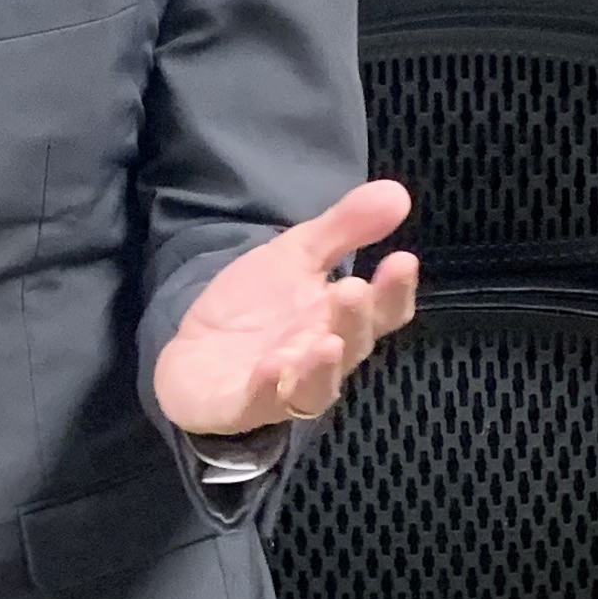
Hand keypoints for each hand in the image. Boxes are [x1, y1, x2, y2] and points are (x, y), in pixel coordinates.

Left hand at [153, 179, 419, 437]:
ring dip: (323, 367)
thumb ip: (343, 227)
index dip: (395, 290)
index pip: (383, 312)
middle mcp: (321, 357)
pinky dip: (267, 389)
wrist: (194, 352)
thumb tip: (397, 192)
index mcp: (340, 320)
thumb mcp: (295, 254)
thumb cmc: (257, 308)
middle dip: (355, 319)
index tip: (403, 259)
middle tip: (354, 289)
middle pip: (353, 345)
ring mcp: (284, 388)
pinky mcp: (241, 405)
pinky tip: (271, 368)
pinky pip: (259, 403)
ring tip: (327, 342)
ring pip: (316, 387)